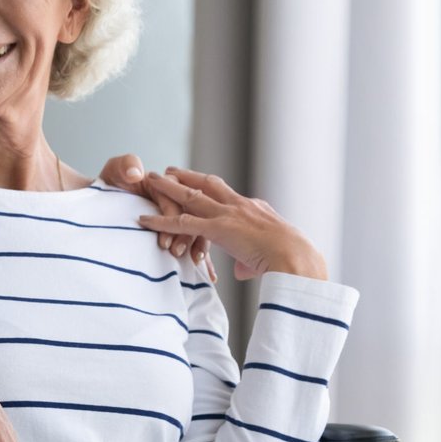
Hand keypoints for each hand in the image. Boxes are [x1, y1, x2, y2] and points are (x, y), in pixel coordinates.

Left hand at [100, 154, 214, 278]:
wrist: (98, 204)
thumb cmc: (112, 182)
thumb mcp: (117, 169)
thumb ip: (127, 166)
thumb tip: (136, 174)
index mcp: (166, 186)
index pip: (174, 201)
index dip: (171, 219)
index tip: (164, 240)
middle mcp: (176, 201)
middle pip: (188, 218)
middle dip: (187, 237)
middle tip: (177, 254)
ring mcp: (179, 217)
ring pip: (195, 232)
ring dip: (196, 246)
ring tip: (193, 263)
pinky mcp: (177, 232)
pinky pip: (193, 244)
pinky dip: (201, 259)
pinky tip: (209, 276)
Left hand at [138, 167, 326, 280]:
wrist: (297, 258)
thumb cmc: (290, 261)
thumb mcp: (268, 255)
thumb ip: (248, 261)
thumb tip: (242, 271)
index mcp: (254, 208)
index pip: (226, 193)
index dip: (209, 186)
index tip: (198, 181)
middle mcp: (239, 205)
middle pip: (207, 184)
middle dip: (187, 177)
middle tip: (169, 170)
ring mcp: (228, 214)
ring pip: (191, 196)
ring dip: (169, 188)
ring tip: (151, 180)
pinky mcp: (218, 229)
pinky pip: (183, 223)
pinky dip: (161, 222)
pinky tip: (144, 219)